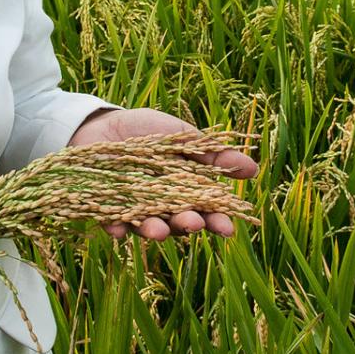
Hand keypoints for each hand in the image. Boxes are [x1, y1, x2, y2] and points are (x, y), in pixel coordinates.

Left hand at [67, 107, 258, 240]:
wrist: (101, 123)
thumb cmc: (146, 131)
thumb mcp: (183, 137)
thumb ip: (213, 155)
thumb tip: (252, 169)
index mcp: (184, 191)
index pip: (205, 210)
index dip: (217, 220)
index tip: (228, 228)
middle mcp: (162, 205)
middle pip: (178, 222)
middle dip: (187, 224)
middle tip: (194, 223)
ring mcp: (134, 209)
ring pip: (148, 226)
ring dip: (155, 230)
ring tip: (159, 229)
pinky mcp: (104, 209)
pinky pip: (111, 222)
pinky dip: (115, 227)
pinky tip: (117, 229)